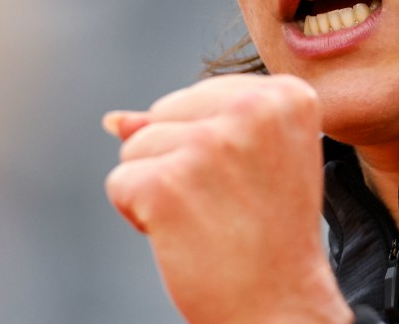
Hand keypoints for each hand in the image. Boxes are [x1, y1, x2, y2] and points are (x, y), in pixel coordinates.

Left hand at [103, 74, 352, 323]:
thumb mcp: (251, 163)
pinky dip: (139, 215)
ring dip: (158, 188)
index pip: (201, 96)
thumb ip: (191, 125)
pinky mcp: (168, 183)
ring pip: (136, 145)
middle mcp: (252, 109)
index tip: (249, 183)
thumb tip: (113, 119)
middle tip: (226, 205)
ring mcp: (209, 145)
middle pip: (165, 113)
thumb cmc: (268, 238)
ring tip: (207, 221)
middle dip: (178, 160)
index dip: (209, 145)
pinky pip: (121, 182)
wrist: (281, 307)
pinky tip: (183, 236)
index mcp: (285, 96)